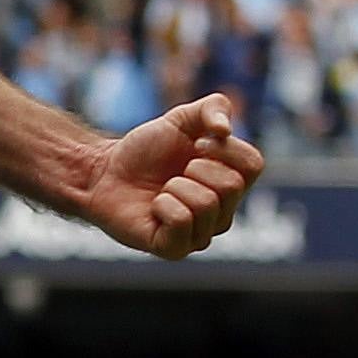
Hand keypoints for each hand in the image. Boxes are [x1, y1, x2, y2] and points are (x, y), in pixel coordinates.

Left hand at [73, 96, 263, 258]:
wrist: (104, 171)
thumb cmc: (146, 150)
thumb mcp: (182, 119)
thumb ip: (213, 108)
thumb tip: (225, 131)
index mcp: (232, 184)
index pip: (253, 165)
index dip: (222, 149)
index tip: (195, 145)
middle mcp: (223, 214)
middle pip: (231, 186)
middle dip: (195, 168)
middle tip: (174, 172)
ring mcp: (200, 235)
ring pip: (206, 204)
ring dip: (175, 187)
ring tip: (162, 190)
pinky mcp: (175, 250)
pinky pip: (181, 222)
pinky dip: (162, 205)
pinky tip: (153, 207)